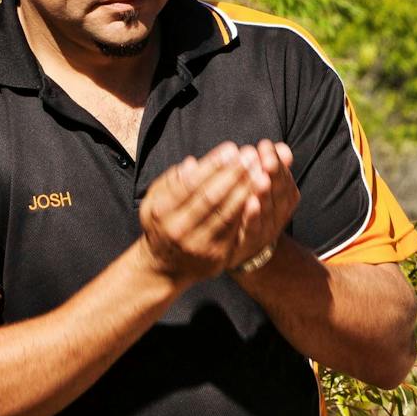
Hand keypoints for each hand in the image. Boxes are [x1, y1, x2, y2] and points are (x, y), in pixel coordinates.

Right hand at [137, 141, 262, 284]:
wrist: (166, 267)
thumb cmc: (164, 222)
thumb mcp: (156, 200)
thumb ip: (172, 181)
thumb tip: (192, 164)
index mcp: (162, 210)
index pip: (190, 183)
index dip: (213, 165)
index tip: (231, 148)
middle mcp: (179, 228)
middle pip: (210, 197)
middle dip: (233, 174)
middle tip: (250, 155)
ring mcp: (198, 244)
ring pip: (226, 213)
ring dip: (246, 190)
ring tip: (260, 169)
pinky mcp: (216, 256)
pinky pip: (235, 228)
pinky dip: (248, 210)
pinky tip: (259, 193)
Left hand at [227, 139, 298, 271]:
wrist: (249, 253)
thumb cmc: (256, 213)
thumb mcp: (268, 189)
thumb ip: (275, 169)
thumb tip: (283, 148)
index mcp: (284, 198)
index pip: (284, 177)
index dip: (277, 161)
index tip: (266, 145)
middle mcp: (278, 213)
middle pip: (279, 191)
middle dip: (273, 173)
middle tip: (265, 157)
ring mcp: (266, 230)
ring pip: (268, 209)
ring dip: (265, 193)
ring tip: (260, 176)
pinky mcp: (250, 243)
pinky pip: (253, 229)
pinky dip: (253, 217)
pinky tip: (249, 203)